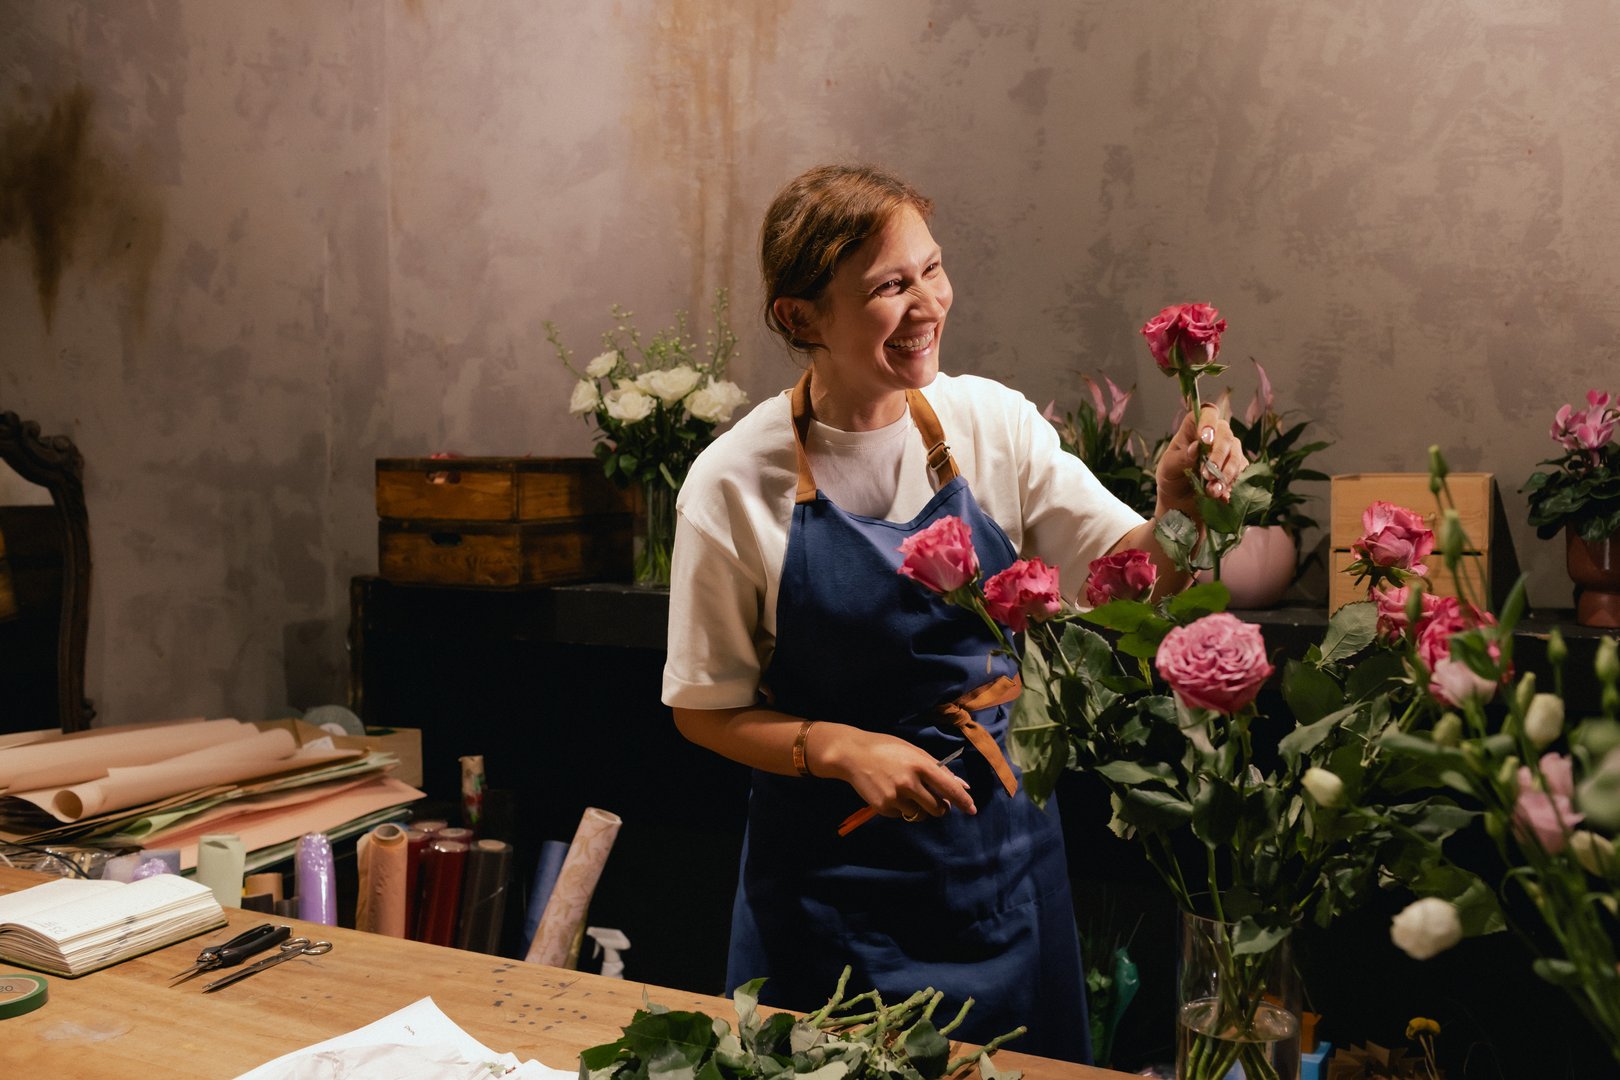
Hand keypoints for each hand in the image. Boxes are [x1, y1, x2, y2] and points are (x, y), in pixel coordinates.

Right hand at [819, 727, 974, 819]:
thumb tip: (962, 785)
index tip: (972, 809)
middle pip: (937, 808)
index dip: (963, 800)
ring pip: (919, 815)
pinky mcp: (883, 807)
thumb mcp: (914, 752)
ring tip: (907, 794)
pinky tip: (890, 793)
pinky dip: (901, 809)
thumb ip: (938, 769)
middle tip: (934, 801)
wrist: (853, 754)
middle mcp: (910, 782)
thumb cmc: (887, 749)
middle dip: (940, 808)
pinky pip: (901, 815)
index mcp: (920, 765)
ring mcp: (896, 796)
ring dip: (919, 809)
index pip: (949, 787)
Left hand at [1156, 402, 1243, 515]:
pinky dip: (1232, 485)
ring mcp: (1228, 451)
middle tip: (1207, 475)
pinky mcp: (1237, 468)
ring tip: (1212, 491)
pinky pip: (1242, 472)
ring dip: (1225, 474)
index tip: (1205, 439)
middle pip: (1225, 435)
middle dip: (1218, 456)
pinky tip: (1222, 496)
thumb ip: (1181, 457)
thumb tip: (1196, 447)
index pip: (1207, 413)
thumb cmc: (1172, 477)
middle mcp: (1215, 435)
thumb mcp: (1169, 468)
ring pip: (1236, 454)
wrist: (1180, 501)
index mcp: (1193, 429)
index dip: (1208, 422)